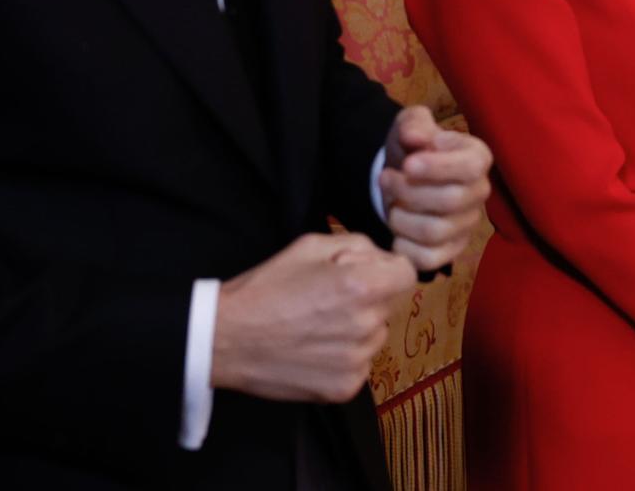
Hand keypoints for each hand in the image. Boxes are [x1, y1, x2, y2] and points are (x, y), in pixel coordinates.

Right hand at [211, 232, 415, 402]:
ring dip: (358, 329)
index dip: (387, 269)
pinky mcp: (345, 388)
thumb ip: (358, 246)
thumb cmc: (267, 287)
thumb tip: (383, 260)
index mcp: (361, 286)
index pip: (407, 273)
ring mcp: (357, 361)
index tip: (366, 274)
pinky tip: (314, 350)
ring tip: (317, 325)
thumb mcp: (311, 245)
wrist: (227, 339)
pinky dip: (345, 358)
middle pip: (390, 305)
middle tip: (329, 299)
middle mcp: (366, 325)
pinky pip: (361, 365)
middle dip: (369, 297)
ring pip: (376, 336)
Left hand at [380, 106, 491, 272]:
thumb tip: (416, 137)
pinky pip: (429, 259)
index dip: (439, 168)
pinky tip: (395, 228)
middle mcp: (479, 193)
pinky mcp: (449, 250)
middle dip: (409, 190)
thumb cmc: (412, 148)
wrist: (402, 174)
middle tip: (384, 178)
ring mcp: (466, 225)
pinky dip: (404, 246)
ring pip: (436, 231)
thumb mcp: (410, 125)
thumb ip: (414, 125)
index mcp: (477, 158)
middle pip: (450, 201)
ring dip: (402, 217)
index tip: (408, 164)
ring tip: (388, 202)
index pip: (471, 167)